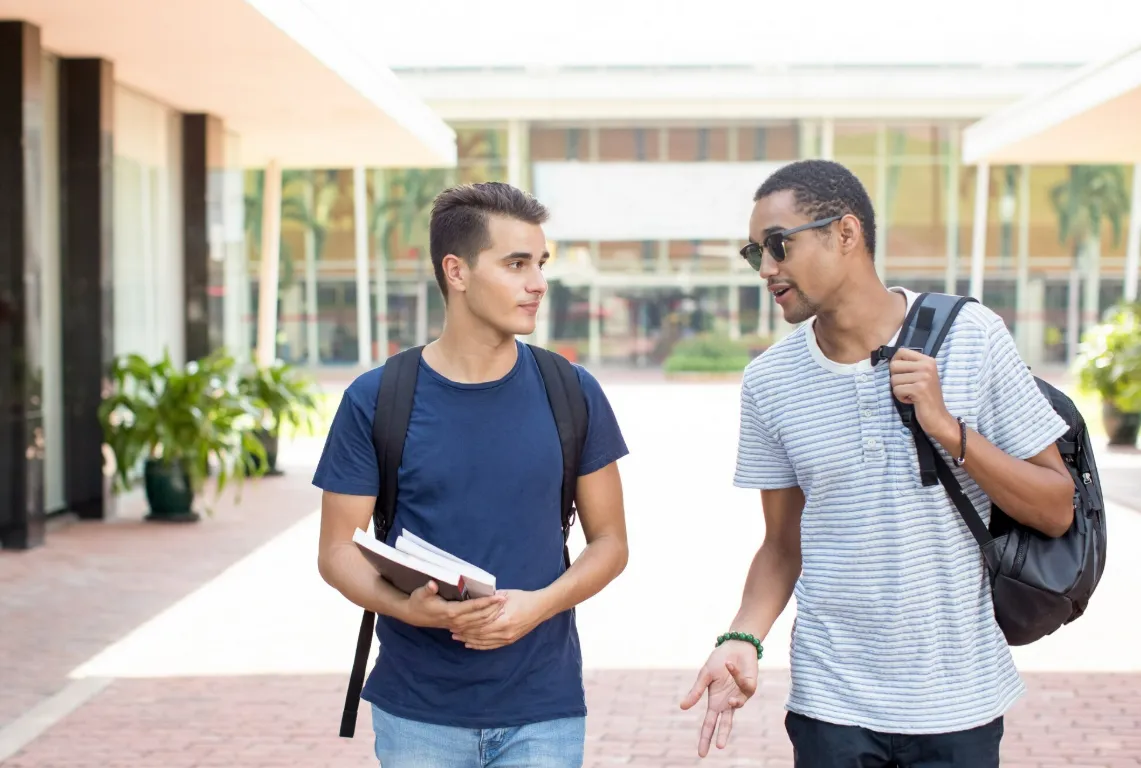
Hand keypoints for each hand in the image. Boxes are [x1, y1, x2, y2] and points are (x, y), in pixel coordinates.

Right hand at [401, 580, 505, 632]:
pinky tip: (494, 617)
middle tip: (507, 600)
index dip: (488, 601)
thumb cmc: (418, 601)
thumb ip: (428, 589)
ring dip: (493, 616)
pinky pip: (476, 627)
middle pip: (481, 616)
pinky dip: (486, 622)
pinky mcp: (458, 627)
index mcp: (451, 611)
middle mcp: (457, 621)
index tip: (500, 596)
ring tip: (504, 607)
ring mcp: (458, 626)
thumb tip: (432, 584)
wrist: (413, 615)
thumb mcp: (420, 593)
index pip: (474, 607)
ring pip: (480, 623)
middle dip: (495, 608)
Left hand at [452, 589, 549, 650]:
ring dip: (469, 640)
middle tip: (451, 630)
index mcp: (504, 620)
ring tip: (457, 637)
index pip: (480, 625)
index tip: (454, 622)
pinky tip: (470, 644)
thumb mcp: (505, 595)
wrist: (541, 607)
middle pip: (480, 635)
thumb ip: (489, 599)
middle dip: (464, 633)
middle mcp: (505, 632)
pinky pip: (491, 646)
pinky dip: (479, 646)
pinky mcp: (509, 641)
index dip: (466, 624)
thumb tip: (473, 599)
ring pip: (484, 642)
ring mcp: (508, 638)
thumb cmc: (523, 598)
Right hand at [679, 641, 758, 757]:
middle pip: (725, 724)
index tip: (701, 754)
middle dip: (722, 735)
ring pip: (737, 707)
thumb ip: (695, 692)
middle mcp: (727, 702)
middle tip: (718, 748)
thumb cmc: (718, 660)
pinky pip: (743, 687)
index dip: (705, 738)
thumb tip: (682, 707)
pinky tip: (730, 665)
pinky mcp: (750, 687)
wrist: (735, 646)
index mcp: (715, 701)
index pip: (709, 724)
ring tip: (730, 699)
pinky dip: (735, 674)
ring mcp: (740, 696)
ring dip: (733, 703)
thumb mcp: (704, 676)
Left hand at [889, 348, 956, 442]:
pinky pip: (896, 390)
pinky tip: (912, 400)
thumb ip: (910, 366)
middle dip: (896, 379)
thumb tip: (890, 359)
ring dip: (899, 390)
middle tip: (908, 386)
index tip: (902, 374)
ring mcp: (924, 377)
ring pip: (893, 379)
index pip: (901, 351)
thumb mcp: (922, 376)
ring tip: (912, 394)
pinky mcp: (919, 389)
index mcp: (928, 361)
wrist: (938, 417)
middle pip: (893, 365)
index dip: (895, 363)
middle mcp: (927, 366)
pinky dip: (901, 398)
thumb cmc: (927, 397)